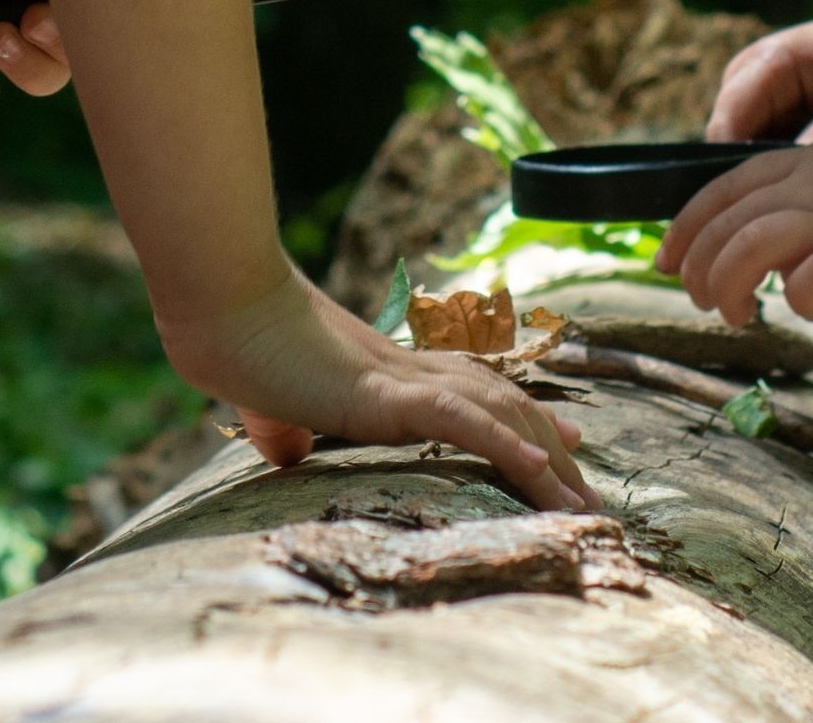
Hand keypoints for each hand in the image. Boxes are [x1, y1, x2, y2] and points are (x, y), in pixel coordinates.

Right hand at [158, 270, 597, 510]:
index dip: (524, 420)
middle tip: (588, 497)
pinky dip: (505, 442)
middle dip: (552, 454)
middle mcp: (412, 371)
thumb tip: (282, 452)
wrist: (224, 306)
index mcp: (391, 374)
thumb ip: (283, 429)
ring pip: (499, 417)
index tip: (562, 444)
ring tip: (581, 506)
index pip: (477, 395)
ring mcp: (405, 381)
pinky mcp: (389, 394)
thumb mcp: (269, 405)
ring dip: (544, 463)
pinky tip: (539, 468)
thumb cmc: (238, 347)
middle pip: (506, 408)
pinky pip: (463, 420)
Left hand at [655, 136, 812, 325]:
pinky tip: (800, 310)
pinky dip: (792, 294)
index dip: (684, 227)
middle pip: (727, 218)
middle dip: (696, 264)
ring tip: (733, 314)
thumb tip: (773, 253)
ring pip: (753, 242)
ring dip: (728, 282)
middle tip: (700, 300)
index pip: (723, 187)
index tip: (666, 260)